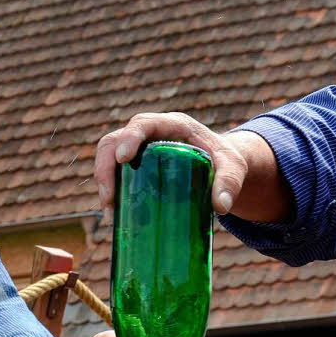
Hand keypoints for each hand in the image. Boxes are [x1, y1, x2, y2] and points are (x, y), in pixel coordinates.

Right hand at [94, 112, 247, 214]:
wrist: (220, 164)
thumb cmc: (225, 159)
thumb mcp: (233, 166)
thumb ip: (230, 182)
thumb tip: (222, 206)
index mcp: (171, 125)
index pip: (142, 124)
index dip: (128, 138)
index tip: (123, 158)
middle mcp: (149, 133)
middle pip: (113, 141)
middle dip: (105, 168)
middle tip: (109, 197)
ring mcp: (138, 149)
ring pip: (107, 157)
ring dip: (103, 182)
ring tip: (110, 210)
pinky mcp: (134, 164)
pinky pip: (112, 172)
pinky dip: (109, 191)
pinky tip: (113, 212)